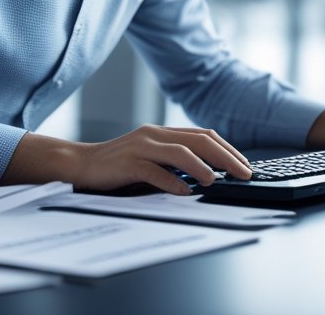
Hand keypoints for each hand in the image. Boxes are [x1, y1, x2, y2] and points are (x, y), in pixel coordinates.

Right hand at [2, 125, 252, 193]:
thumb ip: (174, 160)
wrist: (80, 164)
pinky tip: (186, 191)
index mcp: (163, 131)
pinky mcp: (127, 162)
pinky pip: (154, 171)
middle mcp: (155, 134)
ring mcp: (141, 146)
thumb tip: (210, 173)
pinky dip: (172, 181)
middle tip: (244, 174)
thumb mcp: (151, 157)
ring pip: (180, 152)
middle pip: (199, 141)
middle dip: (226, 157)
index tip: (244, 165)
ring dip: (203, 167)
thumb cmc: (119, 165)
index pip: (204, 135)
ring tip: (217, 181)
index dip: (228, 149)